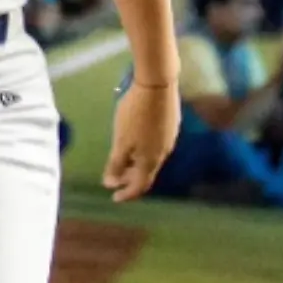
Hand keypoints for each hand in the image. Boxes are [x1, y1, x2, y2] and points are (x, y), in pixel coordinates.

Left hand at [103, 81, 179, 202]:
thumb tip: (110, 184)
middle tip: (114, 179)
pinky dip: (144, 151)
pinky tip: (136, 142)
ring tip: (123, 161)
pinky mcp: (171, 125)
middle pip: (147, 174)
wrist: (157, 84)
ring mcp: (169, 139)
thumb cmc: (135, 114)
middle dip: (129, 179)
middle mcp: (163, 153)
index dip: (126, 194)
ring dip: (137, 165)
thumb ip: (116, 164)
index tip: (113, 197)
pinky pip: (156, 146)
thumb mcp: (121, 141)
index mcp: (150, 160)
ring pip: (152, 159)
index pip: (139, 186)